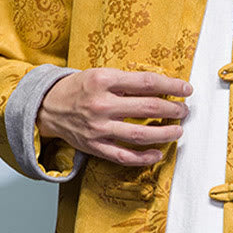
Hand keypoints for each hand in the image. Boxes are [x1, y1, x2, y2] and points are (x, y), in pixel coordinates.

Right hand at [36, 67, 191, 166]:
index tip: (186, 90)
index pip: (147, 83)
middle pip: (148, 108)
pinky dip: (143, 158)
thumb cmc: (79, 88)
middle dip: (172, 110)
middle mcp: (101, 104)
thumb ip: (126, 81)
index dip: (171, 87)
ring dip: (164, 134)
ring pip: (139, 135)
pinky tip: (158, 154)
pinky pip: (123, 156)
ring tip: (178, 130)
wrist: (47, 107)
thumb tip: (162, 87)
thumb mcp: (100, 74)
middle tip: (184, 110)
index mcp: (104, 80)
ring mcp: (98, 128)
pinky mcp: (94, 146)